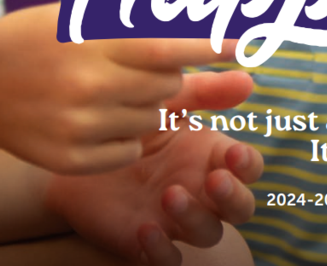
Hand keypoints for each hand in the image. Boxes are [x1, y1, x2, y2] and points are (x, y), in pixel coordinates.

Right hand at [0, 2, 238, 171]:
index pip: (168, 46)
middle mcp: (89, 84)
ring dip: (147, 103)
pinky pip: (129, 149)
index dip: (210, 45)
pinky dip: (126, 133)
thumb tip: (199, 19)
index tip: (243, 45)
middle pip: (167, 86)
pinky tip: (97, 114)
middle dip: (167, 74)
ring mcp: (78, 125)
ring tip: (110, 87)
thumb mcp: (86, 14)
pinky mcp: (70, 158)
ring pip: (152, 119)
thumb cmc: (40, 36)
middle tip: (136, 64)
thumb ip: (142, 17)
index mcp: (94, 40)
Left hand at [45, 70, 261, 264]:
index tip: (233, 154)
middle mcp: (202, 190)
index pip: (248, 167)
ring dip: (196, 218)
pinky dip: (162, 251)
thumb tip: (248, 79)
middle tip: (215, 180)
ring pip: (209, 233)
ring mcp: (178, 220)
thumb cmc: (131, 121)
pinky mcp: (148, 243)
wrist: (79, 152)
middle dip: (234, 196)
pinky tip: (146, 230)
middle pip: (241, 206)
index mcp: (211, 155)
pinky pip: (168, 259)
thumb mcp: (167, 103)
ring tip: (170, 195)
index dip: (247, 164)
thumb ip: (205, 92)